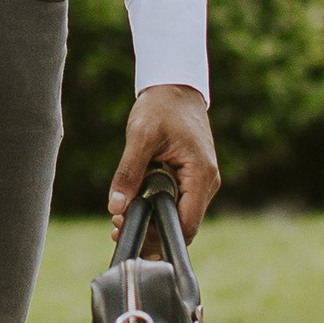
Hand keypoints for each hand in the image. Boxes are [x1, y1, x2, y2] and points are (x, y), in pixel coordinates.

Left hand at [109, 84, 218, 240]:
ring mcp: (202, 181)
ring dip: (152, 222)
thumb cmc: (161, 107)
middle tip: (117, 227)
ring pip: (179, 216)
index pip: (186, 224)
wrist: (175, 88)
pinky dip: (156, 209)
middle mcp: (207, 182)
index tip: (128, 231)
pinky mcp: (192, 179)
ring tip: (120, 219)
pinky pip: (177, 203)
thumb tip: (116, 208)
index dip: (158, 234)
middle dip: (151, 232)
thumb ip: (128, 173)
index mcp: (201, 174)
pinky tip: (134, 207)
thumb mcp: (140, 136)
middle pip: (183, 225)